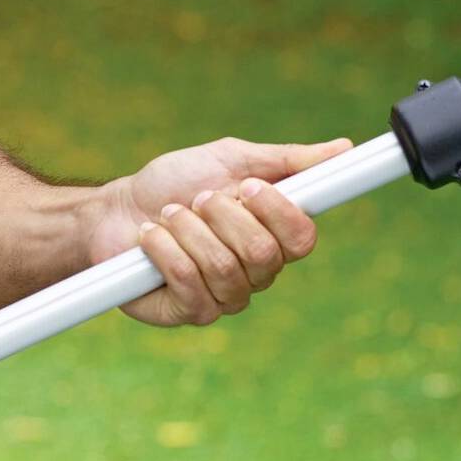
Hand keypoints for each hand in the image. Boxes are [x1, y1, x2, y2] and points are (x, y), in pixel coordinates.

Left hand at [90, 136, 351, 326]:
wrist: (116, 209)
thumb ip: (287, 160)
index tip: (248, 186)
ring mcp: (225, 296)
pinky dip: (165, 251)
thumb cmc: (176, 183)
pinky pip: (189, 285)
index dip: (278, 213)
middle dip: (221, 217)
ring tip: (168, 215)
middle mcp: (257, 272)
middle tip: (197, 199)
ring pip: (223, 268)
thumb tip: (344, 148)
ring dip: (188, 230)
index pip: (303, 239)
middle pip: (262, 253)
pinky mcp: (190, 312)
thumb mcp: (231, 158)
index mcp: (274, 235)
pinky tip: (150, 239)